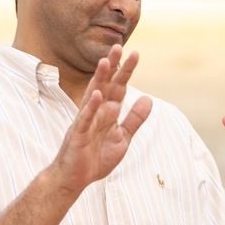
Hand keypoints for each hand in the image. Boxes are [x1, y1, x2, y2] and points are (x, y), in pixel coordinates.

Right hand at [52, 45, 152, 194]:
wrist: (75, 178)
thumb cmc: (96, 157)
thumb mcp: (123, 138)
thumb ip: (134, 119)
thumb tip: (149, 99)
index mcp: (108, 113)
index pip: (119, 88)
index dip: (126, 72)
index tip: (135, 54)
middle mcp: (97, 112)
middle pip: (106, 85)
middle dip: (113, 67)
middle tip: (119, 46)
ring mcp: (86, 121)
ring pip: (93, 96)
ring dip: (99, 79)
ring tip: (106, 62)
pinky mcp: (78, 134)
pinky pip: (85, 119)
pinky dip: (91, 107)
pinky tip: (97, 95)